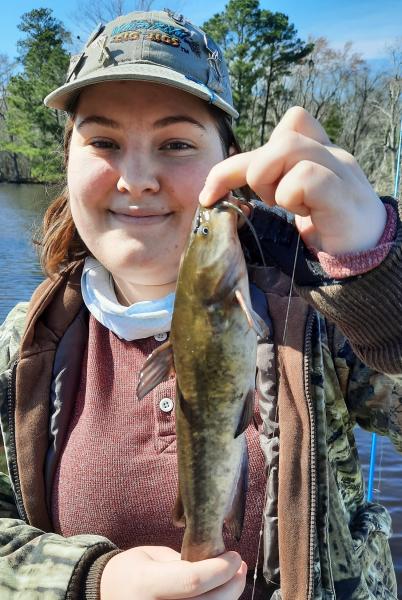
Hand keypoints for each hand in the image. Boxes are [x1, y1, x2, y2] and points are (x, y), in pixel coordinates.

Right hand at [100, 546, 246, 599]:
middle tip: (240, 568)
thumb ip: (182, 562)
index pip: (192, 580)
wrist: (104, 595)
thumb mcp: (151, 556)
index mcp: (146, 583)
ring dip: (227, 598)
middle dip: (231, 586)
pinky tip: (217, 595)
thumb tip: (217, 564)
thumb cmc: (129, 571)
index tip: (235, 556)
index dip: (220, 569)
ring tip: (233, 581)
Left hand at [199, 106, 386, 255]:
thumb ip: (269, 184)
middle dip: (252, 170)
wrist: (366, 260)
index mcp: (318, 153)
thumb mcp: (292, 201)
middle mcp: (331, 154)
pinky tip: (301, 214)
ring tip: (285, 206)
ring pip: (288, 146)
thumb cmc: (325, 231)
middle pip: (282, 134)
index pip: (283, 128)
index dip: (241, 157)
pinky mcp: (343, 195)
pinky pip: (307, 176)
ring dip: (269, 181)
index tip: (214, 192)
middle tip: (264, 202)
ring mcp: (340, 171)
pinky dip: (290, 196)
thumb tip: (219, 188)